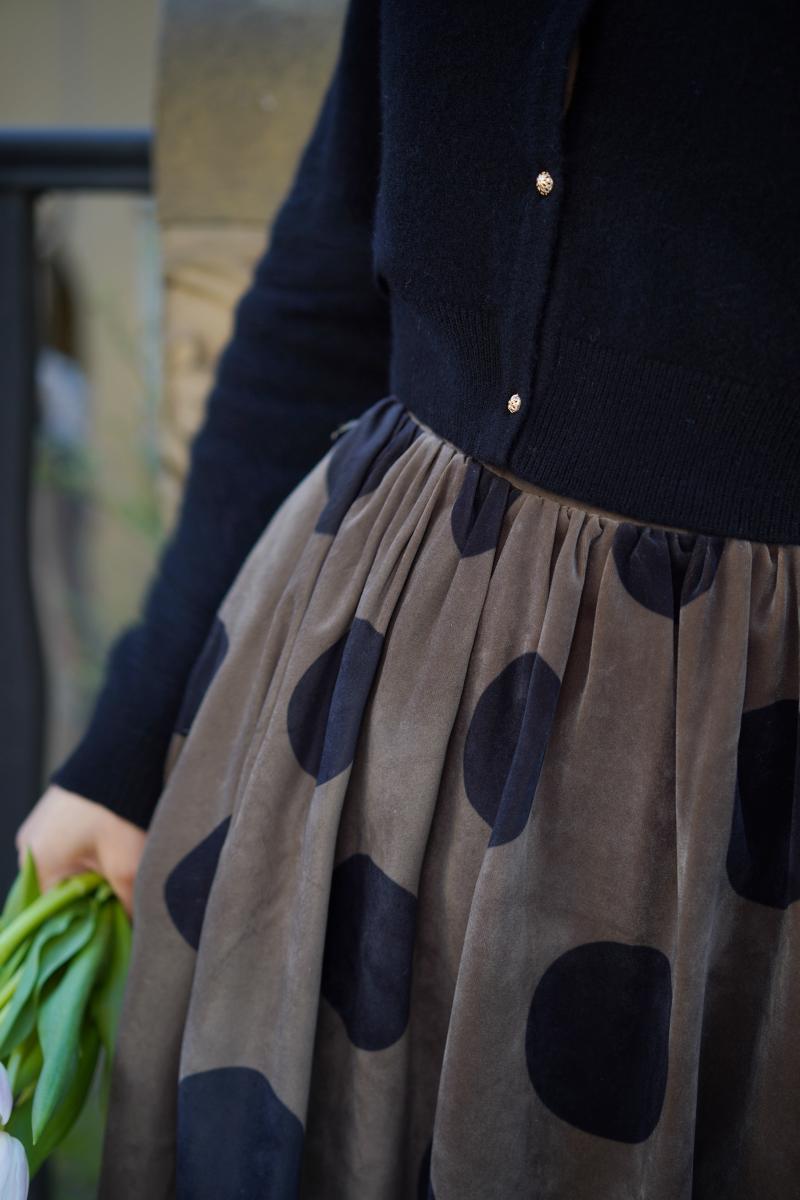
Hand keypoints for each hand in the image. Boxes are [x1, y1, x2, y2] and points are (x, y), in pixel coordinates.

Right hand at [14, 785, 147, 919]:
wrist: (123, 754)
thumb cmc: (118, 813)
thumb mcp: (127, 865)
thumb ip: (124, 904)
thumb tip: (130, 926)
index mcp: (36, 864)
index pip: (49, 914)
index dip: (78, 925)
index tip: (104, 930)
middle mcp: (28, 847)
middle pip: (56, 892)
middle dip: (86, 900)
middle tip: (117, 904)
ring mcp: (39, 828)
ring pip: (63, 869)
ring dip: (89, 877)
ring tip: (117, 877)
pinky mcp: (53, 814)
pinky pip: (65, 848)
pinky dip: (86, 857)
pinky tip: (111, 856)